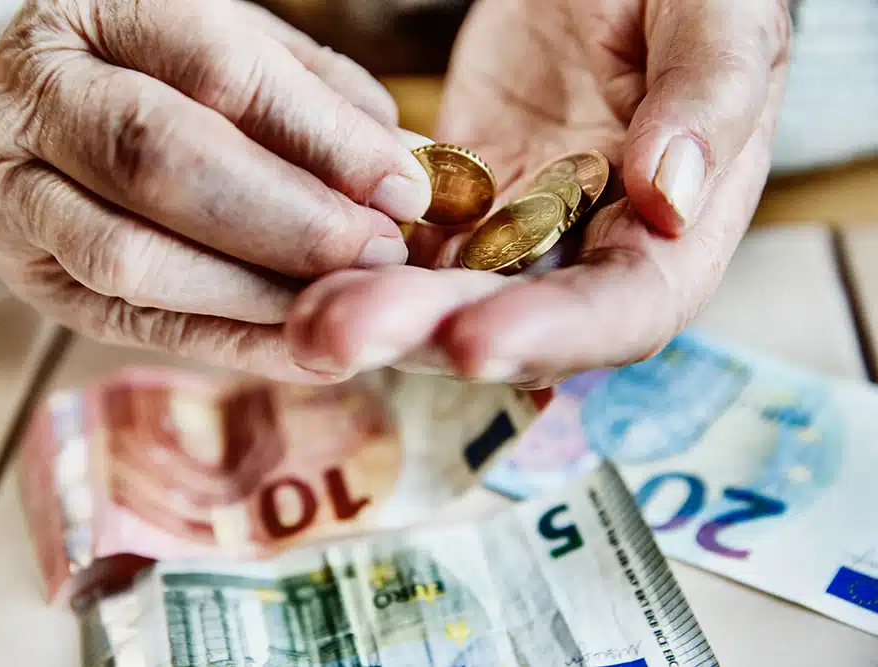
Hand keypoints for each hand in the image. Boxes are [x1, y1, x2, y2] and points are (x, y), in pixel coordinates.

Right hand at [0, 0, 430, 380]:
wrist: (41, 114)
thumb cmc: (160, 73)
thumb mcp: (238, 52)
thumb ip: (317, 102)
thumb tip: (405, 171)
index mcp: (100, 11)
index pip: (219, 71)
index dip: (321, 138)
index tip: (404, 189)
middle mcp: (40, 98)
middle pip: (161, 162)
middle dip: (288, 221)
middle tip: (378, 254)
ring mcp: (17, 193)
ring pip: (129, 257)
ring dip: (253, 292)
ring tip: (341, 302)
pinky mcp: (30, 276)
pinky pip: (129, 323)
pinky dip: (226, 342)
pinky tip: (301, 345)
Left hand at [285, 0, 790, 386]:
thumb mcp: (718, 18)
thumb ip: (709, 96)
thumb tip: (670, 195)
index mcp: (674, 232)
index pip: (621, 311)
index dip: (550, 333)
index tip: (474, 338)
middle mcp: (591, 255)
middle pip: (511, 323)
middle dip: (427, 334)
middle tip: (340, 329)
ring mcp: (517, 237)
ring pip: (443, 299)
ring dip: (375, 313)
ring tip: (308, 315)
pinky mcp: (460, 208)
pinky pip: (405, 249)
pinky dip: (357, 263)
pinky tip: (302, 270)